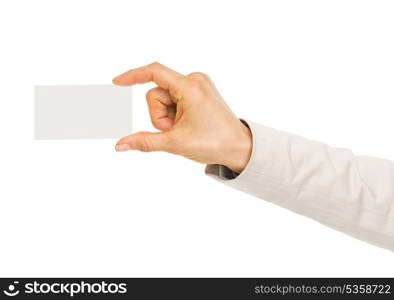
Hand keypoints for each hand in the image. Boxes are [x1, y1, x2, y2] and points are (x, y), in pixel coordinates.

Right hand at [113, 62, 251, 172]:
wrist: (239, 147)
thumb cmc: (214, 143)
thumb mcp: (175, 143)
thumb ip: (145, 142)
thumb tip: (120, 145)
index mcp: (190, 87)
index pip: (154, 72)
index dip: (132, 76)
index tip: (117, 82)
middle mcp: (195, 80)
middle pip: (157, 93)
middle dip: (159, 115)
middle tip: (175, 131)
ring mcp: (198, 85)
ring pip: (164, 98)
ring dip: (167, 116)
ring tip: (183, 129)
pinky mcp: (199, 91)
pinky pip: (174, 99)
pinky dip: (174, 113)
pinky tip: (187, 124)